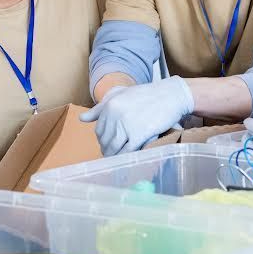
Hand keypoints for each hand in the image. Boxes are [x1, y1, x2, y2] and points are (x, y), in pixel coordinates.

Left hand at [79, 77, 193, 155]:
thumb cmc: (147, 94)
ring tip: (117, 160)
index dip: (102, 140)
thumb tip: (82, 119)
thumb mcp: (121, 94)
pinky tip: (127, 159)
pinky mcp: (139, 135)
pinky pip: (127, 151)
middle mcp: (115, 115)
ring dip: (114, 156)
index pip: (99, 130)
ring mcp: (127, 126)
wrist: (170, 95)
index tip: (107, 144)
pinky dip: (125, 157)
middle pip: (105, 140)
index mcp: (109, 105)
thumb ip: (100, 107)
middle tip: (111, 154)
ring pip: (114, 148)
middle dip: (107, 149)